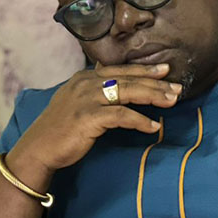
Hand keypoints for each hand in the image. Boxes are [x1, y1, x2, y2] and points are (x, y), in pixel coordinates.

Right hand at [8, 62, 181, 172]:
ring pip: (128, 92)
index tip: (166, 70)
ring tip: (172, 102)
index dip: (145, 70)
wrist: (39, 148)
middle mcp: (86, 83)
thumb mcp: (77, 101)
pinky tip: (154, 126)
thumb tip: (118, 86)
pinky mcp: (88, 117)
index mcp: (85, 77)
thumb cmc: (61, 128)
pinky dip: (140, 121)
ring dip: (153, 97)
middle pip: (129, 79)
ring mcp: (87, 98)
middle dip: (156, 83)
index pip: (121, 69)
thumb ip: (96, 91)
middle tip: (178, 88)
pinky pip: (122, 116)